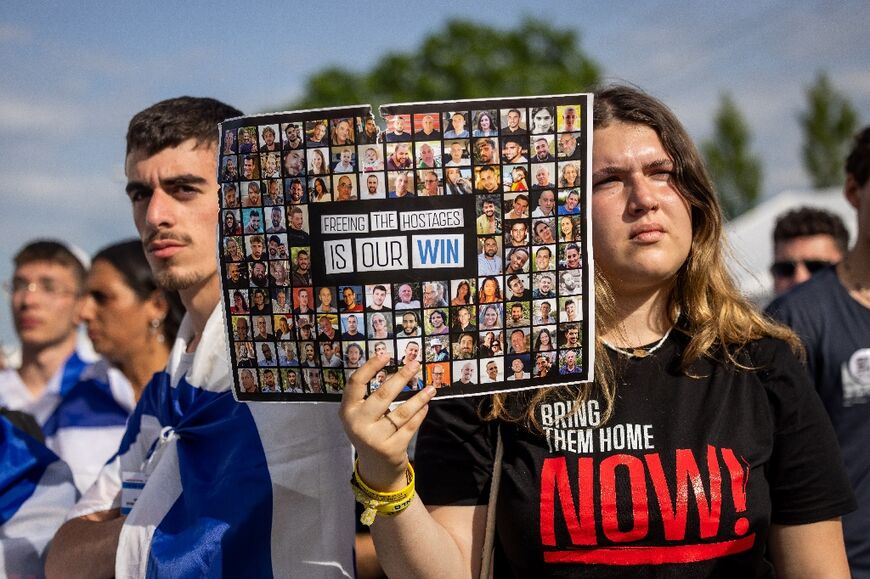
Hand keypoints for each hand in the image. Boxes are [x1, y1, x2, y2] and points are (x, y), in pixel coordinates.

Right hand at [340, 354, 435, 490]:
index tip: (386, 354)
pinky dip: (420, 413)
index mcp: (347, 411)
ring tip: (431, 388)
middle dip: (401, 377)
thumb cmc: (370, 431)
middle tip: (415, 364)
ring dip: (419, 398)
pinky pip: (410, 425)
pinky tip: (426, 405)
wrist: (375, 468)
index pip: (356, 383)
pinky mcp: (392, 448)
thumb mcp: (362, 415)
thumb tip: (396, 368)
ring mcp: (374, 438)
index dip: (370, 366)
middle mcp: (358, 424)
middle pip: (382, 394)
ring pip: (402, 412)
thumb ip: (370, 396)